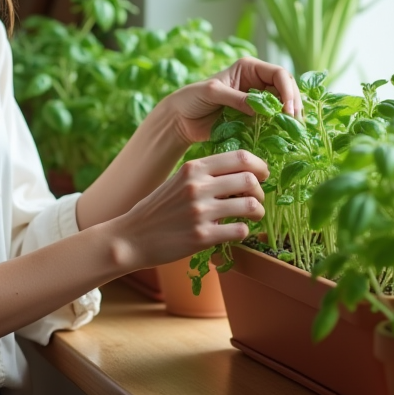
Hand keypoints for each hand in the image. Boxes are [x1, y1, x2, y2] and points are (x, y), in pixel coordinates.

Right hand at [111, 149, 268, 270]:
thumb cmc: (157, 209)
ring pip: (251, 206)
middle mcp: (197, 187)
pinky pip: (240, 230)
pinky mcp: (202, 237)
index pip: (240, 157)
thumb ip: (204, 174)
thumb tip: (240, 172)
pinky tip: (236, 231)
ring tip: (252, 216)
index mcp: (193, 168)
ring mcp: (200, 212)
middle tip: (256, 199)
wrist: (131, 238)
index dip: (259, 165)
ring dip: (258, 212)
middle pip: (250, 180)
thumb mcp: (178, 180)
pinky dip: (244, 231)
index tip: (262, 175)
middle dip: (260, 191)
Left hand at [159, 57, 301, 144]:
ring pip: (282, 105)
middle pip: (286, 88)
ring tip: (294, 130)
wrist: (181, 119)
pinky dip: (280, 126)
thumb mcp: (213, 92)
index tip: (287, 109)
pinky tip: (284, 135)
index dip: (287, 90)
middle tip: (295, 122)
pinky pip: (272, 120)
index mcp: (249, 68)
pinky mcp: (254, 117)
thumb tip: (259, 108)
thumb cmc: (192, 98)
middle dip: (293, 103)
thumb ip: (236, 98)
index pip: (278, 74)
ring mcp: (256, 100)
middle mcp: (256, 82)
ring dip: (290, 116)